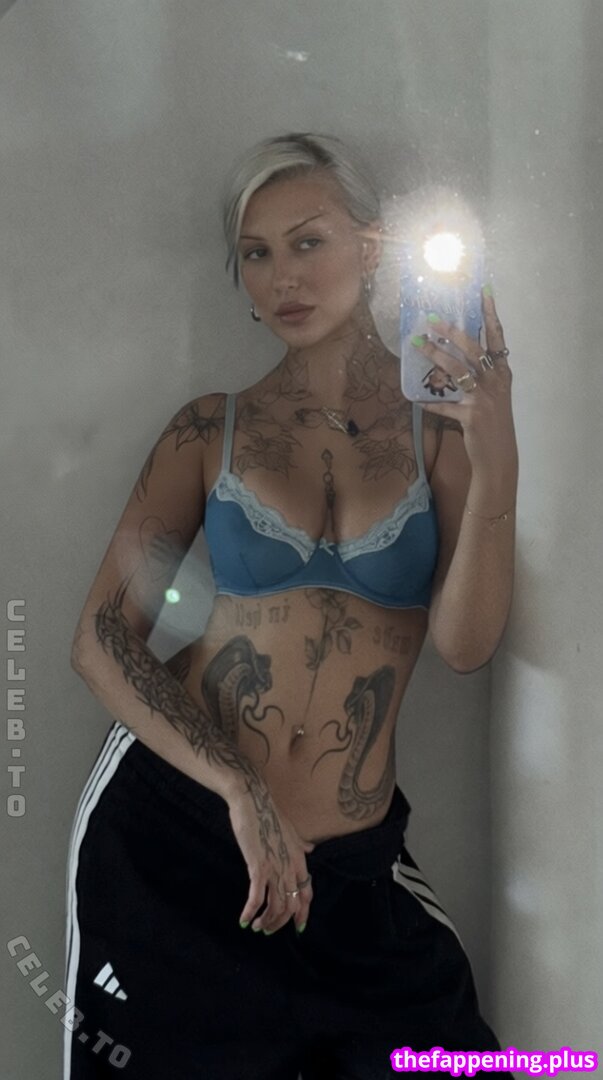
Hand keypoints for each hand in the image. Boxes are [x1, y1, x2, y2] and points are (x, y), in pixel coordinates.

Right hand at [228, 784, 314, 934]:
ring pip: (276, 906)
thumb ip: (301, 844)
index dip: (303, 913)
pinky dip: (250, 912)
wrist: (253, 802)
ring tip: (256, 926)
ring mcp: (275, 868)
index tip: (298, 927)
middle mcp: (291, 867)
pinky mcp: (258, 868)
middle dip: (281, 923)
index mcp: (300, 859)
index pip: (307, 894)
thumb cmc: (269, 814)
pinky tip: (243, 920)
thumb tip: (311, 848)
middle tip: (268, 930)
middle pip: (292, 906)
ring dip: (266, 921)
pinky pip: (257, 898)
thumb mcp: (291, 830)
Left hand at [413, 287, 516, 474]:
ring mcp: (484, 398)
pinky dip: (431, 403)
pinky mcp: (471, 416)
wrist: (498, 457)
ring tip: (418, 343)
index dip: (491, 314)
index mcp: (502, 374)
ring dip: (436, 355)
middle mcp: (495, 382)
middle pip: (473, 349)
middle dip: (452, 331)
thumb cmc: (494, 424)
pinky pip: (445, 406)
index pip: (497, 337)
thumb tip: (454, 357)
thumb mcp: (494, 396)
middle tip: (432, 318)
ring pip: (457, 369)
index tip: (484, 291)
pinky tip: (416, 401)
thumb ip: (479, 377)